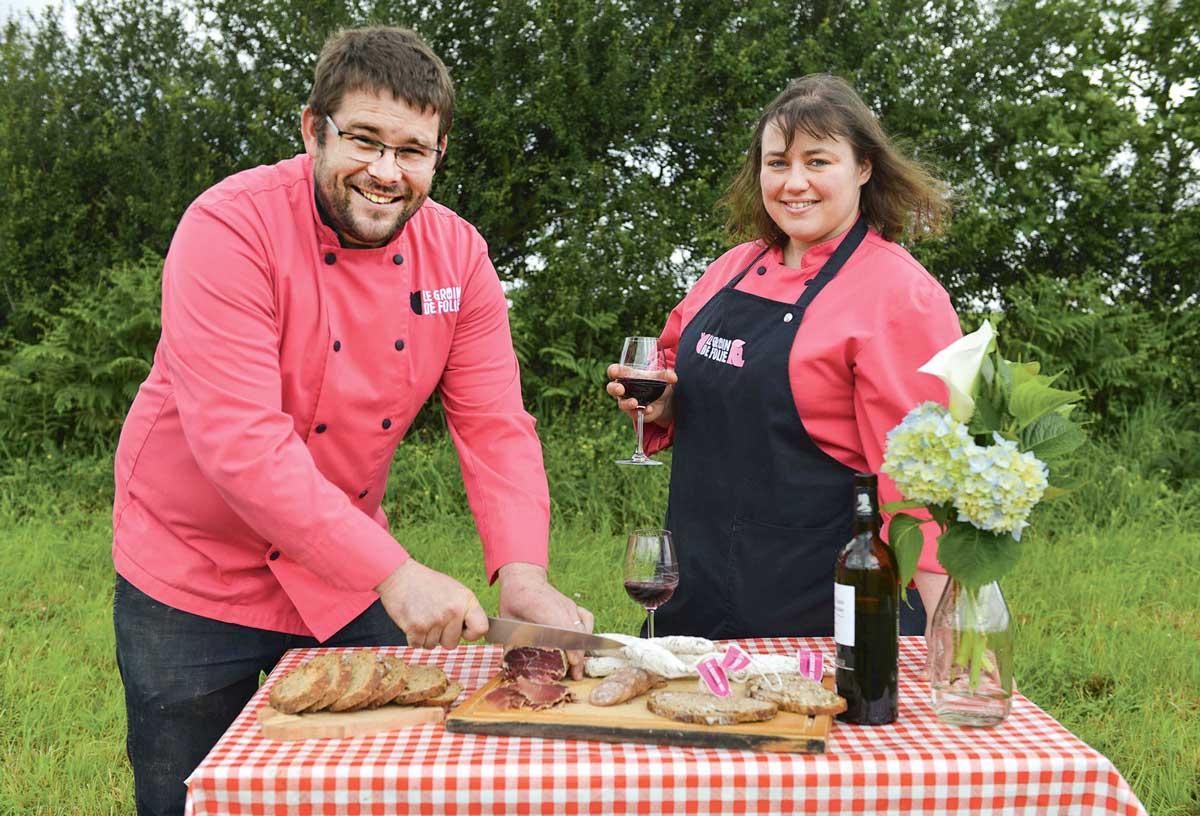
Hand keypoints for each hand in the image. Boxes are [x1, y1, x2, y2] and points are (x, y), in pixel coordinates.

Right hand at [375, 559, 487, 649]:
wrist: (400, 576)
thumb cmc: (428, 584)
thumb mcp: (455, 590)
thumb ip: (466, 610)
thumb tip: (476, 633)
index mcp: (466, 600)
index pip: (481, 628)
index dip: (471, 634)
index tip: (462, 630)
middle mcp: (454, 610)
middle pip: (452, 644)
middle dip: (441, 636)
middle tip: (432, 617)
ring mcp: (436, 619)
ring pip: (433, 645)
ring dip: (426, 636)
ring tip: (422, 615)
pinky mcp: (417, 627)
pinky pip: (418, 645)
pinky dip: (413, 638)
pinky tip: (412, 620)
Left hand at [497, 562, 594, 679]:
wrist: (524, 578)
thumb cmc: (514, 599)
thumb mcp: (507, 619)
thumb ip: (511, 640)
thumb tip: (510, 663)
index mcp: (541, 607)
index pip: (561, 627)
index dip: (569, 644)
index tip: (573, 661)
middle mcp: (560, 605)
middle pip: (575, 631)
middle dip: (577, 654)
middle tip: (575, 674)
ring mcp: (569, 605)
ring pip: (583, 627)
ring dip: (582, 647)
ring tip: (578, 665)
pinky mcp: (573, 606)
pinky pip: (586, 619)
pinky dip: (587, 632)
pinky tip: (583, 644)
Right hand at [605, 364, 677, 427]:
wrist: (664, 401)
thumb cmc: (656, 384)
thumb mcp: (661, 378)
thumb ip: (666, 376)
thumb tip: (673, 377)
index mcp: (627, 376)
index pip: (616, 371)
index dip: (613, 371)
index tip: (614, 371)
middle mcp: (623, 389)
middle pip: (612, 388)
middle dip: (614, 389)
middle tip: (620, 389)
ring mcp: (627, 402)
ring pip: (622, 403)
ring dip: (627, 403)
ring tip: (635, 402)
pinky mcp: (634, 413)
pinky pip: (634, 414)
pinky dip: (642, 411)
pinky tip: (649, 409)